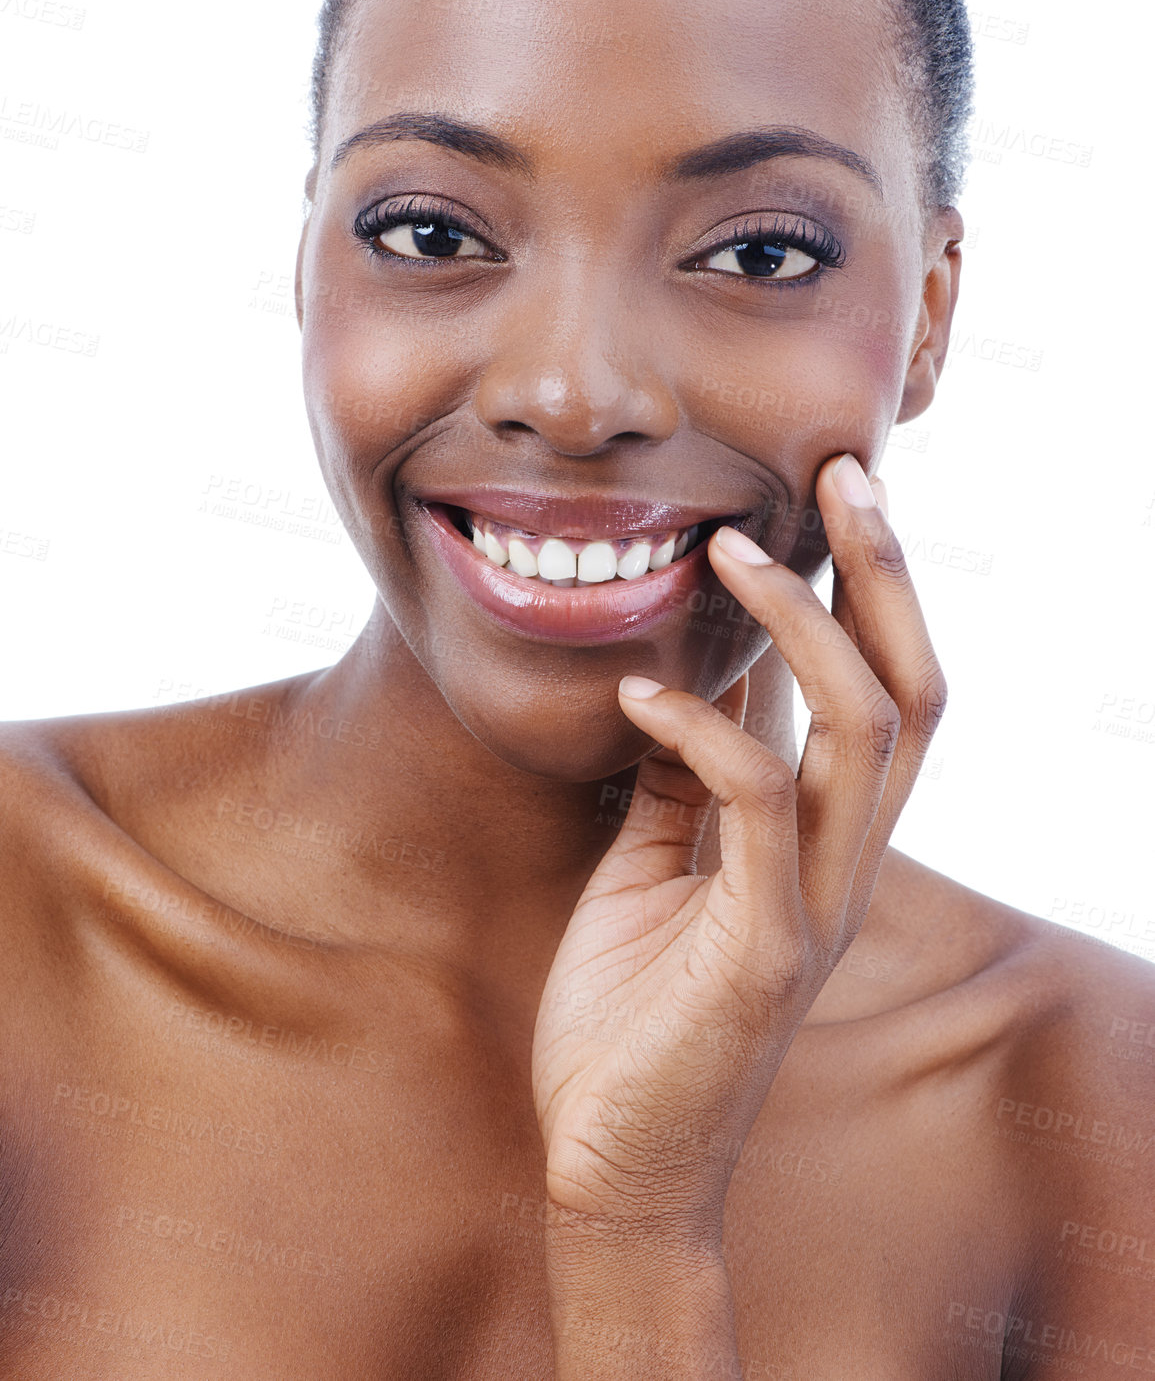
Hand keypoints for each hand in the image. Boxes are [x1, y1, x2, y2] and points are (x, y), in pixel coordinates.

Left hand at [531, 453, 946, 1239]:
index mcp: (823, 841)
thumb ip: (685, 780)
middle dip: (883, 574)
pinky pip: (757, 809)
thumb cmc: (629, 1016)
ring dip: (802, 628)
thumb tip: (684, 682)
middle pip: (913, 691)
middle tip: (841, 473)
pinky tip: (637, 692)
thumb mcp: (655, 866)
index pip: (883, 689)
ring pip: (864, 733)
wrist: (611, 1165)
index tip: (830, 491)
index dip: (871, 587)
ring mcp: (812, 907)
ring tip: (732, 552)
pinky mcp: (760, 951)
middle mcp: (843, 864)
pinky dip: (703, 733)